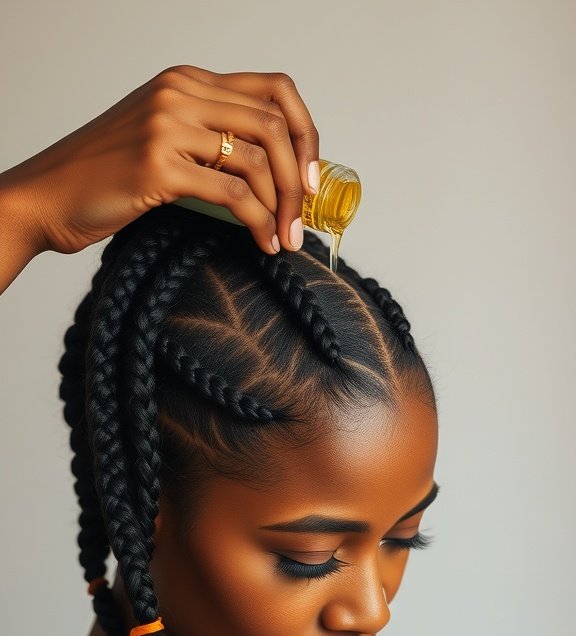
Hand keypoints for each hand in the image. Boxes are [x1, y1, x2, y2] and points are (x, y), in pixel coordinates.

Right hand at [0, 65, 319, 257]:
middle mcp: (180, 93)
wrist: (46, 197)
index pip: (273, 91)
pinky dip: (258, 222)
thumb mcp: (161, 142)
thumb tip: (269, 175)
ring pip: (258, 158)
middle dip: (300, 178)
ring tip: (284, 238)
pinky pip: (233, 192)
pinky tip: (262, 243)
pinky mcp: (159, 165)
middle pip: (274, 123)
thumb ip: (206, 141)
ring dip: (283, 206)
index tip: (310, 177)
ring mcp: (168, 126)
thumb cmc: (102, 179)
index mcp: (186, 81)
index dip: (306, 133)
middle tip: (303, 219)